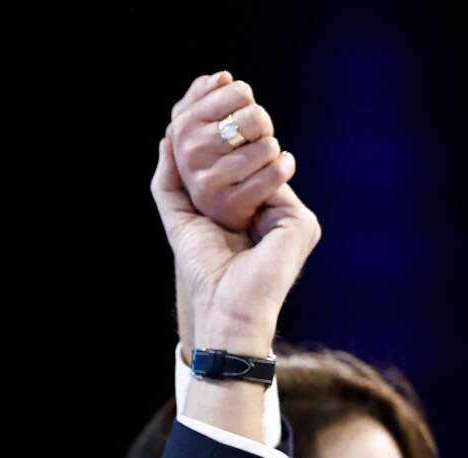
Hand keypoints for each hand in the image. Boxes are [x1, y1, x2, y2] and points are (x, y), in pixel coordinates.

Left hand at [151, 140, 319, 356]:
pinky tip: (234, 194)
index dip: (220, 149)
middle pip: (258, 160)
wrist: (224, 311)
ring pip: (268, 165)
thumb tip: (166, 138)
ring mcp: (293, 218)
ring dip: (238, 163)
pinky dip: (252, 182)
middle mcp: (278, 211)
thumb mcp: (181, 220)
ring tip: (216, 172)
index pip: (242, 166)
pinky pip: (277, 183)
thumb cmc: (204, 273)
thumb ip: (171, 183)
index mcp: (256, 211)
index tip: (195, 136)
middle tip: (202, 147)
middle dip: (228, 149)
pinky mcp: (302, 224)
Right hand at [163, 72, 294, 234]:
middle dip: (261, 126)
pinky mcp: (229, 205)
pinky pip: (274, 173)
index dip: (245, 101)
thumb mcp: (197, 125)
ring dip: (271, 152)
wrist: (213, 223)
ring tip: (259, 163)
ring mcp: (206, 181)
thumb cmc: (211, 161)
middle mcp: (189, 154)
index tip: (236, 118)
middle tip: (250, 142)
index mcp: (181, 127)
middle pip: (254, 116)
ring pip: (266, 145)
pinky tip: (278, 169)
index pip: (236, 90)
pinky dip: (283, 168)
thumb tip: (221, 78)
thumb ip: (202, 96)